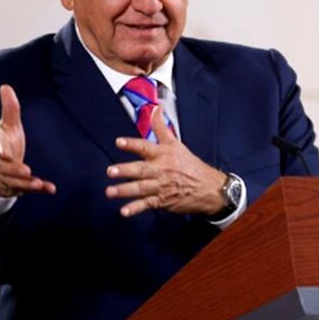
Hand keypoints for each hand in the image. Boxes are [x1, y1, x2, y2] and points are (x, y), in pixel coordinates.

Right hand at [0, 84, 56, 197]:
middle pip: (5, 170)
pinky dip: (40, 190)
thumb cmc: (3, 143)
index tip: (4, 154)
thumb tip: (5, 86)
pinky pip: (28, 190)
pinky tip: (51, 189)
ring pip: (15, 183)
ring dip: (26, 184)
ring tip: (38, 183)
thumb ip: (9, 109)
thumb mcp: (7, 125)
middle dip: (14, 171)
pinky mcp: (18, 187)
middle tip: (26, 171)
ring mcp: (8, 178)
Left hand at [105, 106, 225, 216]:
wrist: (208, 187)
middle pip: (141, 169)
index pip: (145, 147)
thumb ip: (161, 127)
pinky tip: (124, 211)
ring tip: (110, 191)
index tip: (119, 142)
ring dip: (124, 190)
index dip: (132, 144)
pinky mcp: (162, 201)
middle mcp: (161, 170)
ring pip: (140, 188)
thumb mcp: (176, 144)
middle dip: (125, 170)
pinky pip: (146, 205)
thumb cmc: (190, 165)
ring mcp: (161, 186)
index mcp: (163, 154)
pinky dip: (135, 208)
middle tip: (110, 171)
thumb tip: (156, 108)